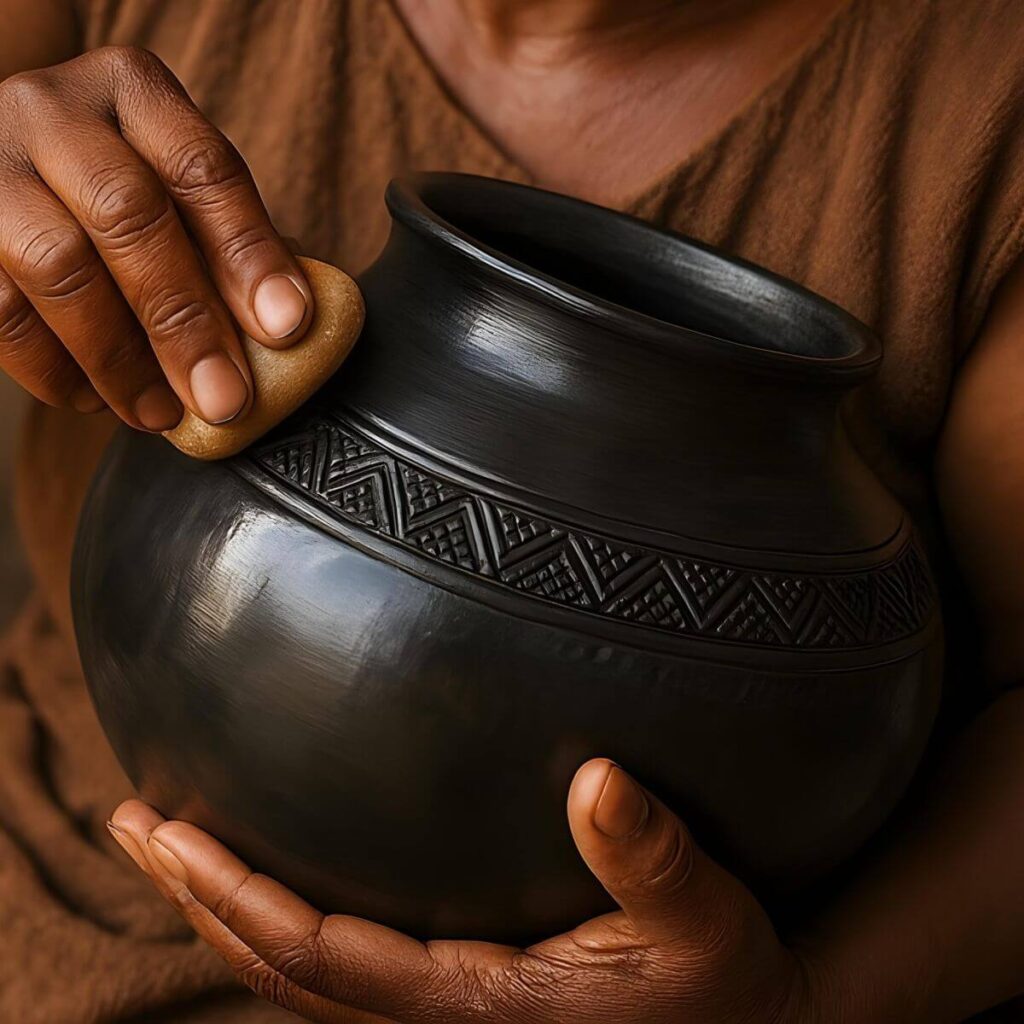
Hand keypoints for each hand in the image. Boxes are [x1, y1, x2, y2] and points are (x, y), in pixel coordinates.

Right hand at [0, 46, 312, 429]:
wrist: (12, 170)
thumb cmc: (120, 195)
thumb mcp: (176, 191)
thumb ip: (227, 243)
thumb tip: (284, 326)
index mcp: (135, 92)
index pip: (203, 168)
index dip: (250, 252)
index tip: (287, 326)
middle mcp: (55, 111)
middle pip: (126, 213)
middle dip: (184, 320)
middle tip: (224, 398)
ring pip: (55, 263)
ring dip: (119, 359)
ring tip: (161, 414)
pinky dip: (55, 369)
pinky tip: (98, 400)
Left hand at [108, 759, 840, 1023]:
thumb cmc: (725, 982)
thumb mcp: (707, 922)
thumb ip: (654, 857)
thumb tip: (597, 778)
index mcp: (478, 1006)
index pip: (319, 958)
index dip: (237, 898)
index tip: (170, 835)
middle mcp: (442, 1019)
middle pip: (279, 971)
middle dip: (198, 898)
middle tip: (132, 822)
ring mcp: (446, 1014)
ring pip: (299, 975)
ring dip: (226, 909)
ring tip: (171, 843)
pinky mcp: (463, 996)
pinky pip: (340, 967)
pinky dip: (282, 920)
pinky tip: (273, 872)